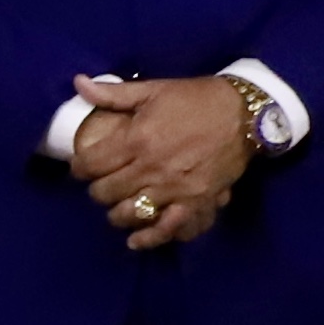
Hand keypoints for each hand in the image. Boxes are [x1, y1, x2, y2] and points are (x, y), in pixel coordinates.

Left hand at [77, 72, 254, 245]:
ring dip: (117, 212)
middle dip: (97, 189)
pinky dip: (150, 238)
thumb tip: (78, 83)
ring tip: (118, 204)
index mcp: (137, 139)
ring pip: (130, 213)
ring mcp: (175, 189)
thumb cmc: (195, 100)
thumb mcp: (153, 90)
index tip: (82, 166)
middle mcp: (152, 168)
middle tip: (102, 182)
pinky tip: (136, 241)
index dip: (79, 167)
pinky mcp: (197, 202)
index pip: (90, 165)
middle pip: (105, 192)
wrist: (245, 114)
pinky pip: (168, 228)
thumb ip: (112, 94)